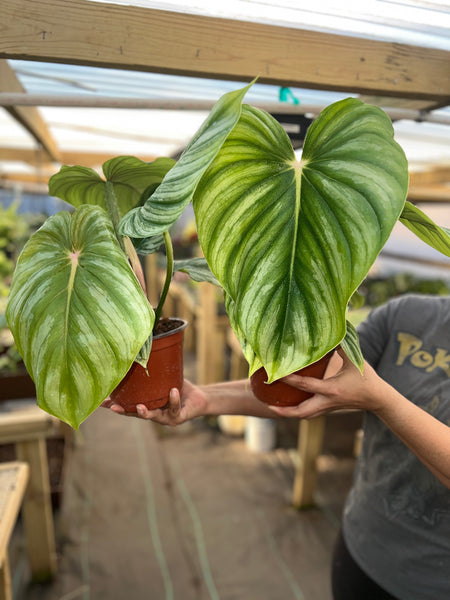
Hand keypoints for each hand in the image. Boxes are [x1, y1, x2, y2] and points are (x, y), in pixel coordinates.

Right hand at [101, 379, 206, 425]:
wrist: (198, 398)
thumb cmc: (177, 387)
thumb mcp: (162, 379)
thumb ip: (151, 372)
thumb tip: (138, 349)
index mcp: (147, 405)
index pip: (127, 406)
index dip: (114, 405)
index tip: (100, 402)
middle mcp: (153, 414)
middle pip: (135, 414)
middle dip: (124, 411)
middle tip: (113, 407)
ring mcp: (165, 418)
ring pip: (154, 417)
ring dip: (146, 412)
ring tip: (140, 407)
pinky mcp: (178, 417)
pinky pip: (175, 408)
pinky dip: (174, 399)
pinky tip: (173, 391)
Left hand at [269, 348, 389, 419]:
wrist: (377, 399)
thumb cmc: (366, 378)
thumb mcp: (355, 360)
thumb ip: (342, 346)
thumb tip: (332, 330)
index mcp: (332, 389)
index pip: (306, 385)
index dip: (290, 379)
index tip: (276, 374)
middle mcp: (327, 401)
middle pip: (301, 412)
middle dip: (283, 410)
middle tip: (267, 403)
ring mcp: (327, 408)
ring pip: (304, 416)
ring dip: (288, 413)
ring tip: (272, 407)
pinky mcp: (328, 409)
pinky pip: (309, 413)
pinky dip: (297, 411)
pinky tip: (287, 405)